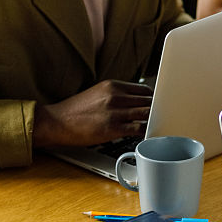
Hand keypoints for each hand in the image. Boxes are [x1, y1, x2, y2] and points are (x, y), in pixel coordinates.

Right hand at [32, 79, 152, 147]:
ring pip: (147, 113)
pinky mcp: (112, 127)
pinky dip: (147, 132)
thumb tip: (136, 103)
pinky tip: (149, 136)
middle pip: (149, 100)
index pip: (144, 90)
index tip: (159, 106)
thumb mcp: (97, 94)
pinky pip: (138, 129)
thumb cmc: (76, 111)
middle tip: (165, 118)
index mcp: (112, 85)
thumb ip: (117, 95)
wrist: (56, 122)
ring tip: (160, 127)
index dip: (154, 100)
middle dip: (158, 110)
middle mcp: (115, 95)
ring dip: (155, 121)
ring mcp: (114, 111)